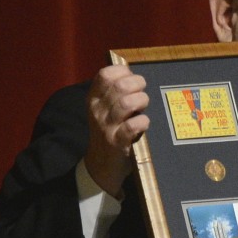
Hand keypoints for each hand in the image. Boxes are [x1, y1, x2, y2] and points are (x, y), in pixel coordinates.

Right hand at [85, 65, 149, 196]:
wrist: (100, 165)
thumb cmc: (108, 130)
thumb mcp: (104, 109)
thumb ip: (114, 92)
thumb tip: (133, 74)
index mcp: (93, 99)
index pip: (105, 75)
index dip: (123, 72)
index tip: (131, 78)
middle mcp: (97, 111)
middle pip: (119, 86)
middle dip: (137, 84)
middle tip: (142, 92)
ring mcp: (106, 127)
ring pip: (126, 104)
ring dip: (141, 101)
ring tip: (143, 107)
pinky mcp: (117, 143)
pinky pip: (131, 127)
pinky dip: (142, 122)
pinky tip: (143, 123)